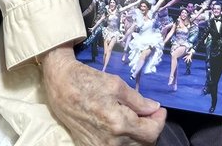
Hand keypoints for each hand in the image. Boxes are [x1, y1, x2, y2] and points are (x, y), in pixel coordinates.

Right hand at [42, 47, 165, 145]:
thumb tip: (154, 108)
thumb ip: (137, 100)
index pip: (151, 133)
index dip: (159, 121)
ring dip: (138, 135)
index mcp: (118, 124)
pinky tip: (122, 124)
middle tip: (149, 112)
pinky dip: (125, 139)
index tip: (160, 110)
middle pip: (144, 144)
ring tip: (136, 117)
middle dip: (150, 128)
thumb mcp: (116, 84)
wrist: (61, 88)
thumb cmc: (88, 82)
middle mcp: (111, 142)